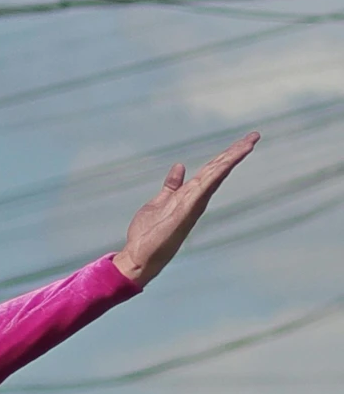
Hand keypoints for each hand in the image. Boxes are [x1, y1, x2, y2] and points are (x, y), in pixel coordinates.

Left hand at [112, 133, 258, 286]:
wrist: (139, 257)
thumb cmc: (148, 234)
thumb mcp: (159, 202)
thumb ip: (171, 186)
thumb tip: (180, 166)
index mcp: (189, 195)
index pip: (211, 171)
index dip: (225, 156)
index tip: (243, 142)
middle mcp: (195, 199)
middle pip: (218, 170)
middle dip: (236, 152)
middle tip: (254, 136)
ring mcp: (193, 204)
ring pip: (216, 176)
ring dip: (232, 159)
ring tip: (249, 143)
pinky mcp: (187, 210)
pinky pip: (204, 187)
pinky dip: (216, 174)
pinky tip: (227, 161)